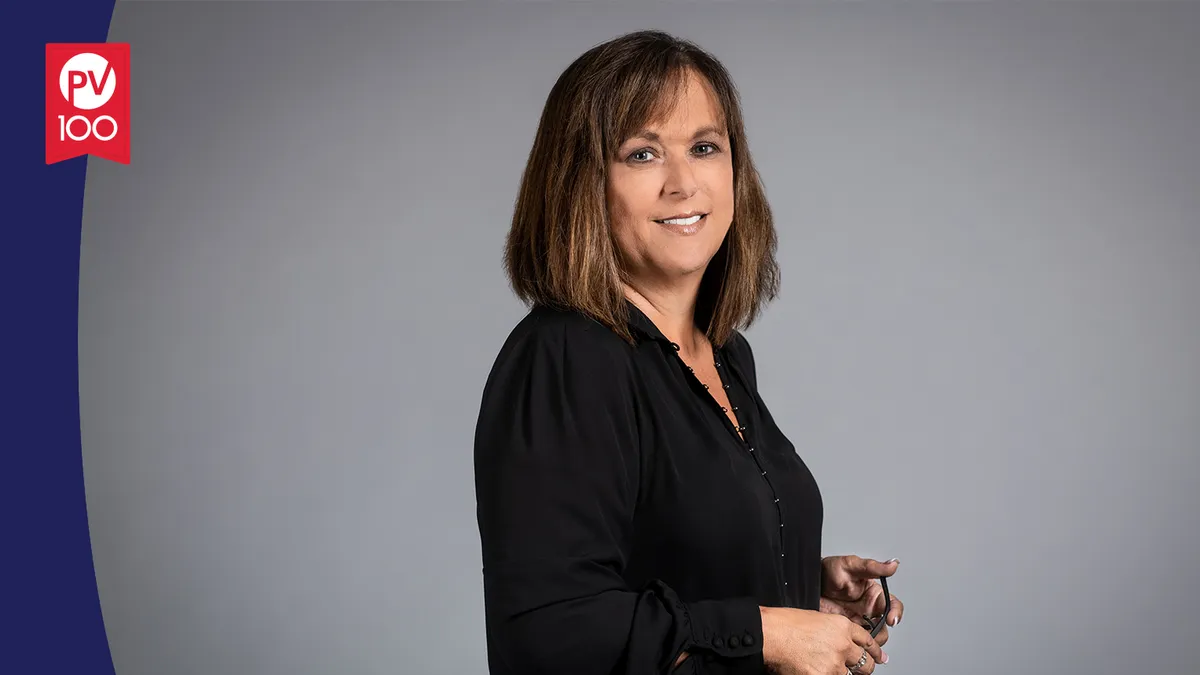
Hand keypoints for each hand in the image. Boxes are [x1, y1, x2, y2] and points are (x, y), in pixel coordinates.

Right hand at [760, 606, 884, 674]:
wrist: (770, 634)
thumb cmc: (785, 624)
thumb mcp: (816, 619)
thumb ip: (833, 632)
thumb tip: (839, 643)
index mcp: (842, 626)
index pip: (867, 640)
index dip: (875, 650)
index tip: (879, 656)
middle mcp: (842, 645)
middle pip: (865, 662)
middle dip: (867, 666)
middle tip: (865, 668)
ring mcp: (834, 664)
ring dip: (843, 673)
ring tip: (830, 668)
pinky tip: (817, 671)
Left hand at [819, 556, 903, 646]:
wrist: (808, 581)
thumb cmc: (829, 570)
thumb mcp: (850, 565)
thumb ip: (872, 567)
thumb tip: (893, 564)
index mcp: (875, 595)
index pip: (894, 606)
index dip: (896, 613)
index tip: (890, 620)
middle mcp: (869, 610)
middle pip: (885, 629)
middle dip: (880, 635)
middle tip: (871, 635)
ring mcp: (857, 622)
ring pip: (872, 640)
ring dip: (868, 644)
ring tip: (858, 640)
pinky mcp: (846, 631)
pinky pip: (855, 643)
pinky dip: (855, 647)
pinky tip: (849, 643)